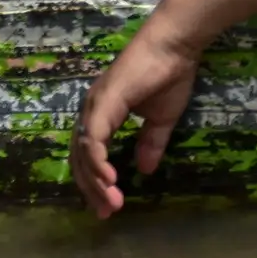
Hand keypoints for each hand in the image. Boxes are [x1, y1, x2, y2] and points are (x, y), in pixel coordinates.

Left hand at [70, 22, 205, 218]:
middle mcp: (91, 111)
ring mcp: (94, 107)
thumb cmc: (170, 73)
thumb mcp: (162, 117)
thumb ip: (151, 142)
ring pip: (84, 153)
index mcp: (102, 114)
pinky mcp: (102, 103)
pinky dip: (98, 162)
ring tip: (110, 203)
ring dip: (96, 181)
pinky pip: (93, 140)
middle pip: (81, 159)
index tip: (108, 206)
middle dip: (92, 189)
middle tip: (105, 213)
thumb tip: (146, 171)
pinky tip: (109, 180)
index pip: (90, 155)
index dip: (96, 181)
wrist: (175, 44)